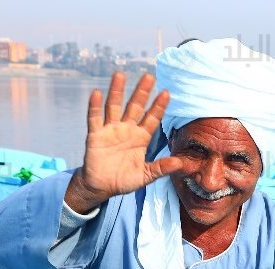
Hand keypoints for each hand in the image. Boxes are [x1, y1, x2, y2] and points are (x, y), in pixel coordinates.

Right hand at [64, 72, 184, 213]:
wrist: (102, 187)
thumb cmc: (124, 180)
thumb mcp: (145, 176)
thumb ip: (161, 168)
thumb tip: (180, 163)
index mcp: (140, 138)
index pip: (151, 118)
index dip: (158, 106)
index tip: (166, 92)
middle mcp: (126, 130)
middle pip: (135, 107)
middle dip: (141, 92)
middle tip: (149, 76)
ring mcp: (110, 130)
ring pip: (114, 107)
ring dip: (116, 91)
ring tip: (120, 75)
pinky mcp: (95, 135)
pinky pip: (94, 118)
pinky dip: (94, 106)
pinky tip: (97, 92)